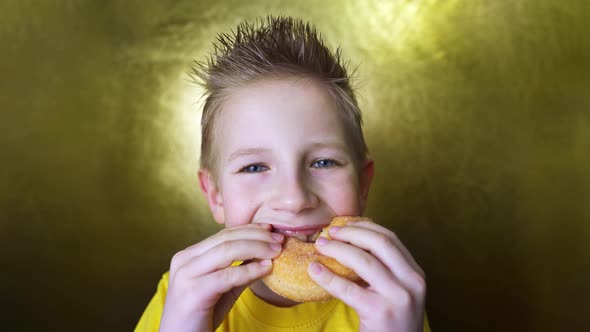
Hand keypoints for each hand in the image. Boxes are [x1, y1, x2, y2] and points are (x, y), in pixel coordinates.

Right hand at [159, 223, 283, 331]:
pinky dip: (249, 270)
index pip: (223, 234)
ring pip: (227, 251)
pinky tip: (266, 268)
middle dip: (256, 236)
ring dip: (256, 248)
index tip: (271, 229)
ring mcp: (186, 275)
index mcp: (189, 256)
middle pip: (226, 239)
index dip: (249, 229)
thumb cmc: (201, 315)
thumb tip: (265, 254)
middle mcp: (184, 260)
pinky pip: (227, 276)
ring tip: (276, 251)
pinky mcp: (194, 292)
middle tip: (279, 239)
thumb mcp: (223, 287)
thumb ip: (239, 269)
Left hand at [308, 220, 425, 331]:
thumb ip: (383, 269)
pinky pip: (348, 289)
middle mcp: (412, 282)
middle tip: (329, 232)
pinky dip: (328, 276)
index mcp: (415, 274)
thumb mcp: (396, 292)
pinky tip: (314, 270)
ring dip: (337, 249)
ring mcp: (398, 297)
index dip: (365, 226)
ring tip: (320, 246)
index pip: (391, 238)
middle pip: (380, 243)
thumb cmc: (391, 323)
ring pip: (363, 261)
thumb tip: (349, 239)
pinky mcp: (380, 312)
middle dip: (351, 233)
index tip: (345, 223)